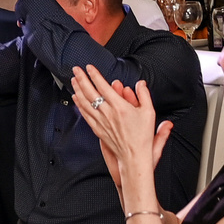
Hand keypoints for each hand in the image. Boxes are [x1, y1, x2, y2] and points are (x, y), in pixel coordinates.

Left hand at [69, 63, 168, 207]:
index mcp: (120, 107)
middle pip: (90, 92)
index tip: (89, 67)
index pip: (103, 87)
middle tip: (76, 69)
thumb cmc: (142, 136)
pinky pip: (85, 114)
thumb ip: (144, 95)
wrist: (134, 157)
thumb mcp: (149, 113)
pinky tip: (76, 98)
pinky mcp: (98, 130)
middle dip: (82, 79)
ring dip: (78, 89)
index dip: (95, 75)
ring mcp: (101, 122)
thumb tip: (140, 83)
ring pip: (85, 103)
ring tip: (73, 80)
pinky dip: (79, 104)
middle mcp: (108, 114)